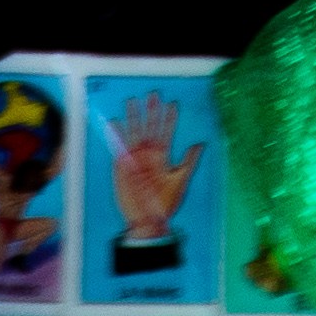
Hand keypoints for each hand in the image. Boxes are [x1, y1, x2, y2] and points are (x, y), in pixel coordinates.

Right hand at [109, 88, 204, 243]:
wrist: (148, 220)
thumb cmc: (165, 203)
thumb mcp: (180, 181)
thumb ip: (188, 161)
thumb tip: (200, 144)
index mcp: (162, 157)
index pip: (166, 133)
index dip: (169, 119)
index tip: (172, 104)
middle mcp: (148, 155)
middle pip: (150, 128)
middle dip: (151, 112)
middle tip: (154, 95)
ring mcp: (135, 159)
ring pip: (134, 133)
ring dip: (134, 118)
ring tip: (133, 102)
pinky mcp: (123, 166)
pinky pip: (119, 147)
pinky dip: (117, 135)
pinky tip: (115, 122)